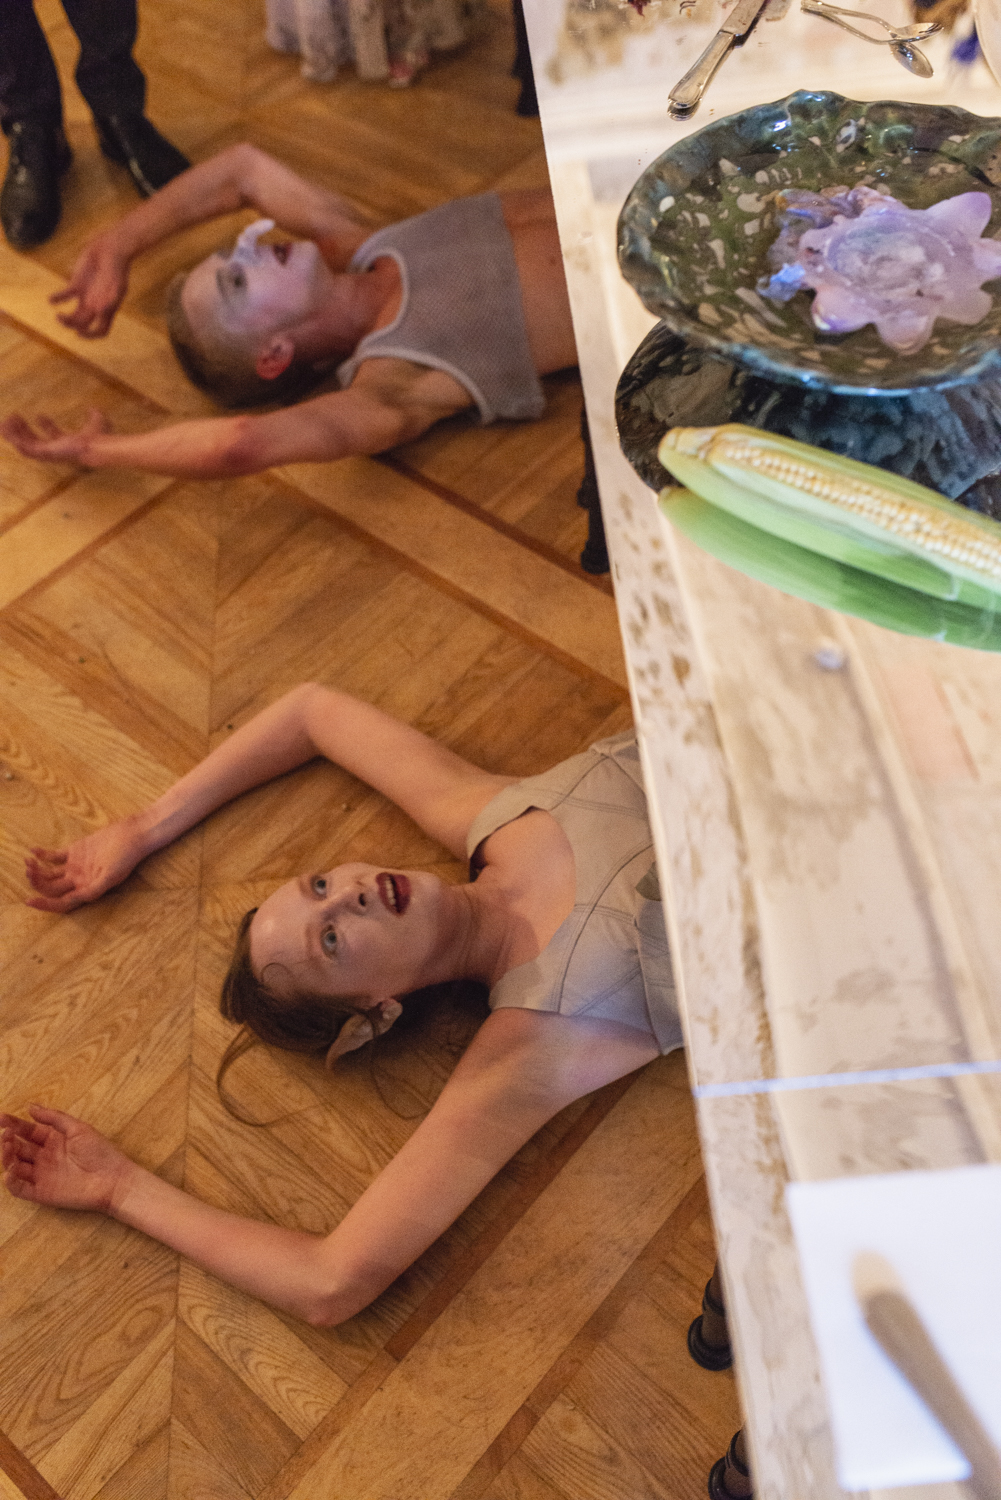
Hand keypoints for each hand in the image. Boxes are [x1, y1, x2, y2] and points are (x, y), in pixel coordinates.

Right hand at [0, 408, 109, 465]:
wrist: (96, 445)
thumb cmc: (100, 438)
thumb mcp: (97, 422)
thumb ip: (95, 416)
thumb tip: (94, 408)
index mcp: (67, 443)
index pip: (53, 436)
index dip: (46, 425)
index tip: (39, 415)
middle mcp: (56, 450)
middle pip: (35, 441)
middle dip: (23, 430)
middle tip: (14, 416)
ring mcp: (49, 453)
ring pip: (25, 446)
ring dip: (14, 434)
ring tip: (5, 421)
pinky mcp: (43, 453)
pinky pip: (24, 448)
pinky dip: (14, 438)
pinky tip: (7, 427)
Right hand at [1, 1106, 133, 1214]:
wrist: (113, 1179)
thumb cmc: (100, 1152)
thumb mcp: (77, 1129)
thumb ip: (54, 1118)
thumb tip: (30, 1106)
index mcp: (53, 1140)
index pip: (27, 1131)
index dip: (13, 1124)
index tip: (1, 1118)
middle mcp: (44, 1157)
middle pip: (18, 1148)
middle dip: (8, 1140)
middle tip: (5, 1135)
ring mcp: (42, 1175)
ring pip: (15, 1167)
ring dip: (7, 1158)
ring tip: (7, 1148)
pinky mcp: (41, 1193)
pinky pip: (20, 1188)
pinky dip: (11, 1182)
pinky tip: (9, 1172)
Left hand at [25, 817, 149, 911]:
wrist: (133, 834)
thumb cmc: (126, 857)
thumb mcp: (111, 876)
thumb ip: (93, 889)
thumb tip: (76, 899)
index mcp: (87, 890)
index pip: (62, 903)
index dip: (46, 905)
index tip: (30, 901)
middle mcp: (79, 881)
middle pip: (52, 888)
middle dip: (38, 883)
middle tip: (29, 871)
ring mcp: (76, 866)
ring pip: (50, 873)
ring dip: (37, 870)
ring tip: (28, 863)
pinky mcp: (75, 852)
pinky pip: (54, 856)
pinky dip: (42, 855)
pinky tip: (33, 851)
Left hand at [50, 238, 129, 336]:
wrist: (111, 250)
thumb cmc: (117, 268)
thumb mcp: (117, 284)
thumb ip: (111, 299)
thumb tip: (100, 312)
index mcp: (108, 310)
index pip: (101, 330)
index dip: (91, 335)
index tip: (80, 333)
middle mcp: (96, 306)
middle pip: (83, 325)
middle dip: (73, 326)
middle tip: (63, 319)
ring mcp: (86, 296)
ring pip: (74, 315)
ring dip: (65, 319)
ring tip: (58, 316)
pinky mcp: (77, 284)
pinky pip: (65, 295)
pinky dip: (57, 299)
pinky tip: (51, 300)